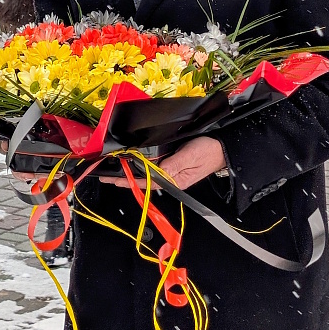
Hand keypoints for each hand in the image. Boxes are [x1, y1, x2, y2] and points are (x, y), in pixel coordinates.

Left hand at [102, 136, 225, 189]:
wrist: (222, 147)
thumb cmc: (208, 152)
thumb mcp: (189, 158)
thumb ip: (172, 166)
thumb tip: (155, 172)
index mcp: (174, 181)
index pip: (146, 182)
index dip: (128, 180)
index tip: (113, 179)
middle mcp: (169, 177)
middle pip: (143, 179)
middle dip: (124, 177)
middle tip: (106, 175)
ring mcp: (170, 169)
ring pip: (146, 172)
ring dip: (130, 170)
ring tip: (114, 169)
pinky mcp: (171, 161)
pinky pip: (152, 165)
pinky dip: (140, 163)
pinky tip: (132, 161)